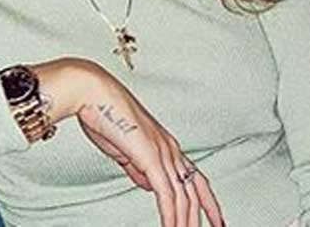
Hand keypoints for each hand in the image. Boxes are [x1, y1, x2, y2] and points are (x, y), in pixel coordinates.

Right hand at [30, 59, 224, 226]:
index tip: (216, 217)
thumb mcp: (124, 150)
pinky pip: (166, 194)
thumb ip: (138, 168)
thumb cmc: (104, 116)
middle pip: (196, 189)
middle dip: (206, 214)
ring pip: (183, 196)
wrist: (93, 94)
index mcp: (166, 145)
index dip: (208, 200)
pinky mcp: (151, 157)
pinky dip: (171, 215)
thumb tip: (148, 184)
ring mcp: (163, 152)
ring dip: (186, 221)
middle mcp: (170, 149)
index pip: (195, 178)